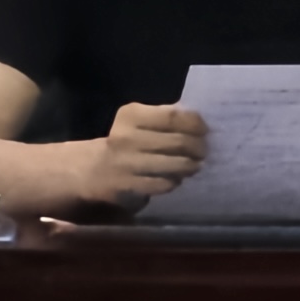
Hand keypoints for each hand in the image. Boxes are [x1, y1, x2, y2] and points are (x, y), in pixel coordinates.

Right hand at [76, 101, 207, 207]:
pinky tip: (176, 177)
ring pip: (177, 164)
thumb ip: (166, 117)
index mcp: (130, 115)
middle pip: (179, 141)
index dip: (195, 124)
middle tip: (203, 151)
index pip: (173, 116)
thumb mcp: (139, 121)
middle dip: (199, 147)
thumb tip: (200, 121)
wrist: (95, 169)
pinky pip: (166, 183)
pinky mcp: (129, 185)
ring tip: (195, 164)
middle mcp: (126, 137)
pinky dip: (176, 180)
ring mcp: (127, 163)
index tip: (204, 130)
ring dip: (192, 165)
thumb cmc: (127, 141)